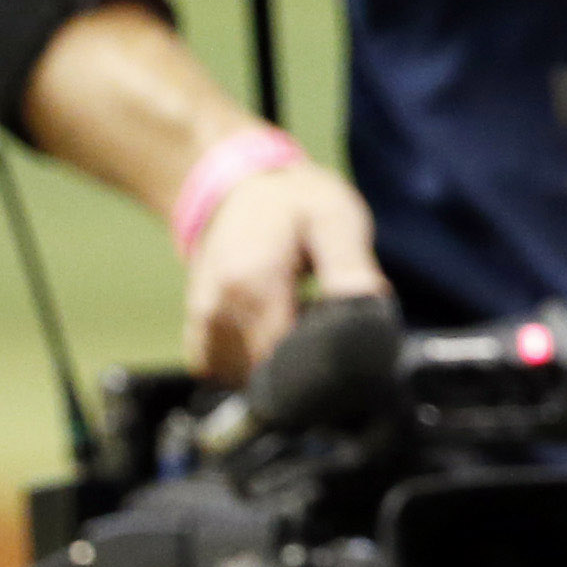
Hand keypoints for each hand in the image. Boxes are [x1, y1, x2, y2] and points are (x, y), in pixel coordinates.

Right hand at [185, 163, 385, 385]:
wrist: (239, 190)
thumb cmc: (294, 203)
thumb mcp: (334, 218)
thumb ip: (349, 266)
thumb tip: (370, 308)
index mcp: (251, 283)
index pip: (286, 359)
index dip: (321, 358)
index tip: (339, 334)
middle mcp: (216, 310)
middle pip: (265, 372)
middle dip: (301, 361)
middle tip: (320, 318)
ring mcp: (200, 323)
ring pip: (243, 377)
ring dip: (274, 363)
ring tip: (297, 319)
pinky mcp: (195, 330)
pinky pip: (222, 371)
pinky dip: (250, 363)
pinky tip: (272, 330)